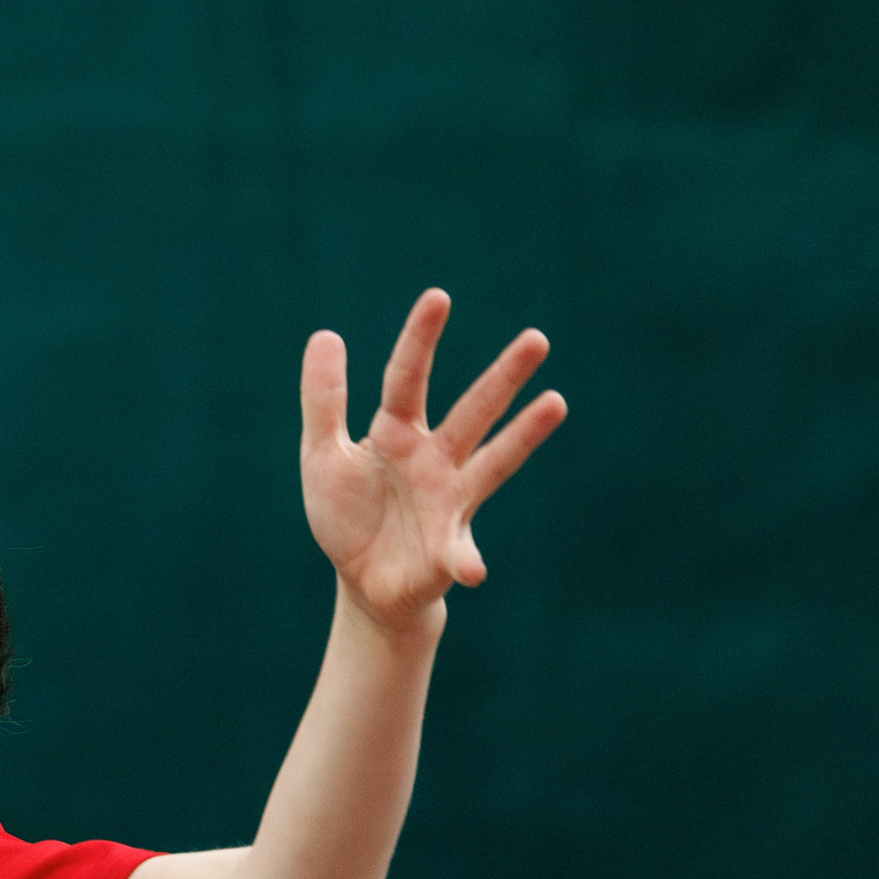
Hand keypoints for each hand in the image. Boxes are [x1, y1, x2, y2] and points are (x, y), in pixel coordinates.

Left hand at [299, 290, 564, 630]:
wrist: (363, 580)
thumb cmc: (348, 514)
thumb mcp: (322, 455)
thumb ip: (324, 401)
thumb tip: (325, 334)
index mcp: (398, 432)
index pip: (408, 378)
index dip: (420, 340)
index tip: (438, 297)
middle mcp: (434, 458)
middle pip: (473, 409)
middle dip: (502, 375)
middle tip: (537, 338)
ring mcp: (449, 500)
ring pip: (493, 461)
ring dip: (524, 435)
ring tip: (556, 403)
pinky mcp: (448, 547)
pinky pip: (459, 552)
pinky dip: (465, 560)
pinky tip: (472, 569)